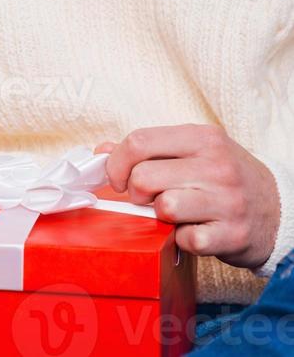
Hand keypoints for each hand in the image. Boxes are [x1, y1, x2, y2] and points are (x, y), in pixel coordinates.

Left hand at [93, 124, 279, 269]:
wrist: (277, 208)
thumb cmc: (223, 177)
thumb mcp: (192, 151)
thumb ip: (148, 149)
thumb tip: (101, 151)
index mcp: (201, 137)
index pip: (139, 141)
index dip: (117, 163)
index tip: (117, 179)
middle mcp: (215, 165)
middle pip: (144, 177)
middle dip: (135, 193)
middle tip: (146, 199)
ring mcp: (226, 200)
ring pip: (165, 208)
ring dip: (160, 217)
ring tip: (171, 214)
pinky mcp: (233, 234)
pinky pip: (187, 240)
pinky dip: (182, 240)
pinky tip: (192, 231)